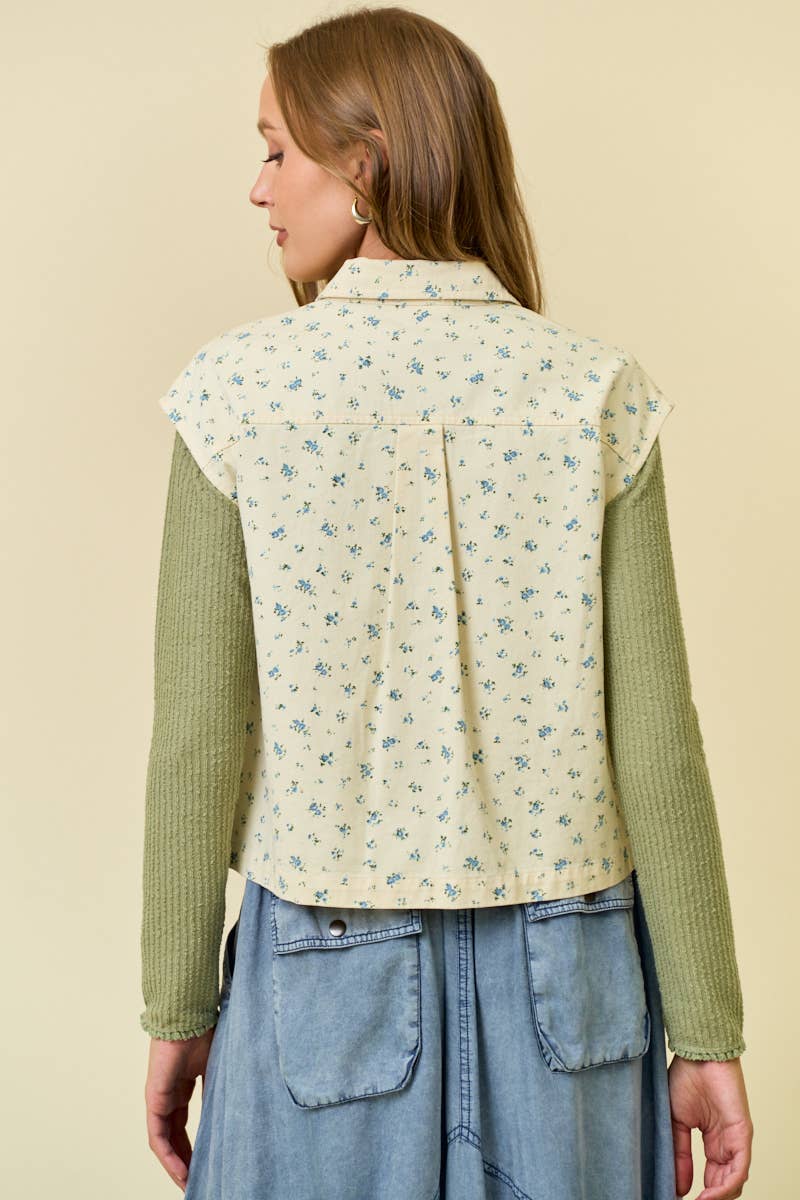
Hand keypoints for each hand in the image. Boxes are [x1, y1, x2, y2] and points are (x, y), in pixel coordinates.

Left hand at [144, 1026, 215, 1191]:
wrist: (188, 1014)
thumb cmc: (204, 1032)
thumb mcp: (216, 1068)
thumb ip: (218, 1090)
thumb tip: (233, 1113)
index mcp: (181, 1087)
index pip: (184, 1125)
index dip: (193, 1146)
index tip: (205, 1163)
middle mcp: (168, 1096)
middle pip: (174, 1137)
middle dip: (185, 1161)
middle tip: (197, 1181)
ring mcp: (159, 1099)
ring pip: (164, 1142)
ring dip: (176, 1165)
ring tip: (189, 1184)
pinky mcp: (154, 1100)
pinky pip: (158, 1137)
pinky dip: (169, 1157)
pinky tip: (181, 1172)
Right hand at [668, 1055, 752, 1198]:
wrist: (696, 1054)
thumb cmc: (686, 1078)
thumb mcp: (676, 1122)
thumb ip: (679, 1153)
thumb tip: (680, 1186)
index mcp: (713, 1140)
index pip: (712, 1177)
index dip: (701, 1193)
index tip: (680, 1198)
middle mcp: (727, 1143)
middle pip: (724, 1183)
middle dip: (709, 1198)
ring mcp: (735, 1139)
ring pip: (733, 1181)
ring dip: (717, 1197)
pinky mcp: (742, 1134)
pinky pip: (739, 1168)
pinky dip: (725, 1187)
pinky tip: (708, 1195)